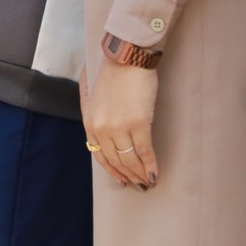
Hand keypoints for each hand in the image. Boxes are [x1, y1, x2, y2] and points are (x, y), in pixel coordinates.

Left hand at [82, 58, 159, 188]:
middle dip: (128, 175)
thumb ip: (96, 117)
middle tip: (139, 185)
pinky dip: (151, 165)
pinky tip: (155, 173)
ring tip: (148, 182)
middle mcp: (101, 128)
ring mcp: (119, 127)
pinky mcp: (138, 124)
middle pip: (115, 160)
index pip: (99, 155)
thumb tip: (105, 138)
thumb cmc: (111, 74)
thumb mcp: (93, 98)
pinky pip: (145, 152)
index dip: (112, 170)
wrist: (126, 60)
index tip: (122, 180)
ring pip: (130, 160)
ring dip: (140, 174)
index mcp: (89, 122)